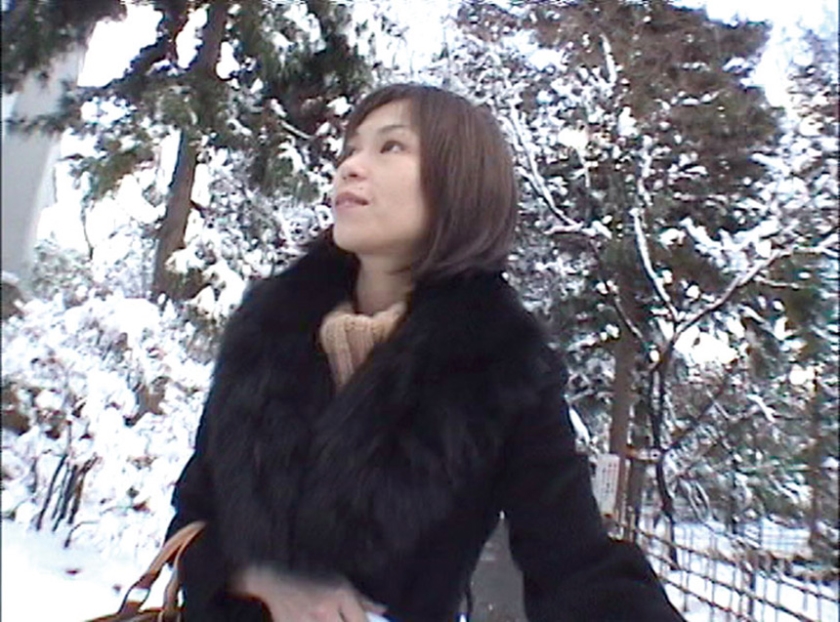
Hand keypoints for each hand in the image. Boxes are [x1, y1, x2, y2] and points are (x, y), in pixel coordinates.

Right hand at [234, 565, 386, 621]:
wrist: (274, 581)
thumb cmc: (310, 580)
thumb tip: (383, 611)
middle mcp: (326, 609)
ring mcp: (308, 621)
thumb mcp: (338, 581)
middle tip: (341, 621)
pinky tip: (315, 620)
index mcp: (340, 594)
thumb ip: (361, 599)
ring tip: (325, 619)